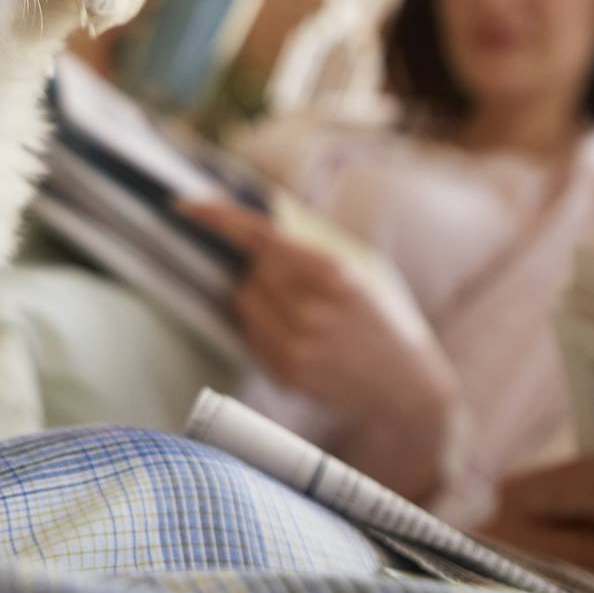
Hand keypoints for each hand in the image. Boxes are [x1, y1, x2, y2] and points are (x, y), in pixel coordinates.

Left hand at [182, 199, 455, 497]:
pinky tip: (301, 337)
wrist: (408, 387)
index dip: (219, 217)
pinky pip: (250, 334)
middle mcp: (312, 310)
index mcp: (335, 273)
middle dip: (262, 269)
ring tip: (301, 312)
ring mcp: (297, 347)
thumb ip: (314, 240)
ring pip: (244, 302)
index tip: (185, 205)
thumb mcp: (363, 267)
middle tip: (293, 280)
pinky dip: (264, 327)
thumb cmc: (385, 316)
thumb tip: (260, 215)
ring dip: (260, 297)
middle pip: (250, 272)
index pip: (262, 237)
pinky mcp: (287, 374)